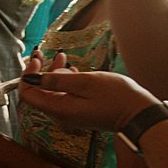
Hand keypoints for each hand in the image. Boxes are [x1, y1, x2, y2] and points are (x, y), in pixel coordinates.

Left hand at [17, 68, 156, 132]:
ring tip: (62, 57)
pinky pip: (65, 95)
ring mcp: (70, 114)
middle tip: (44, 53)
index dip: (28, 76)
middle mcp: (61, 114)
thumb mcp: (85, 83)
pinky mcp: (79, 111)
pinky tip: (74, 71)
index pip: (29, 95)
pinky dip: (66, 81)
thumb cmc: (116, 97)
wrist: (139, 114)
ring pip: (53, 92)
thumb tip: (34, 78)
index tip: (35, 60)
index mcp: (59, 109)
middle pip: (40, 92)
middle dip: (40, 71)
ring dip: (55, 73)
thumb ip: (58, 80)